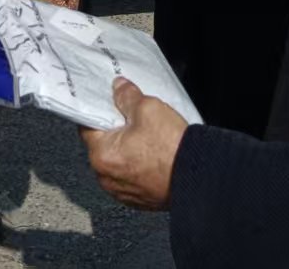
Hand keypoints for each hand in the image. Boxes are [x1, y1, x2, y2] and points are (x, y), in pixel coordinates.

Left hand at [81, 79, 186, 210]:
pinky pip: (131, 177)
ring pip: (118, 162)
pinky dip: (139, 167)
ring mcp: (122, 192)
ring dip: (128, 150)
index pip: (88, 125)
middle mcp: (107, 178)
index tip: (110, 104)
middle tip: (135, 120)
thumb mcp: (147, 108)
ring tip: (149, 139)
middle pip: (103, 145)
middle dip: (116, 131)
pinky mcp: (139, 200)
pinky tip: (154, 156)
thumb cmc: (172, 149)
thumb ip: (127, 96)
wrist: (200, 178)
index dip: (100, 111)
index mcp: (101, 155)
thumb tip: (119, 88)